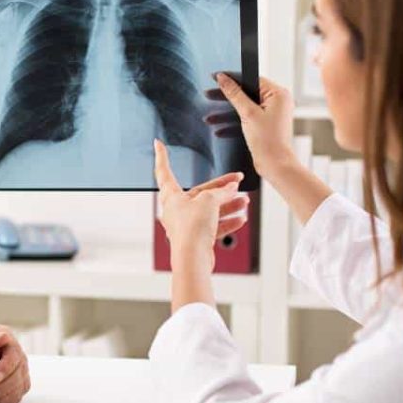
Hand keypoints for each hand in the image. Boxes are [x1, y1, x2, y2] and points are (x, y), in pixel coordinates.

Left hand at [0, 325, 30, 402]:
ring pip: (20, 386)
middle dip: (4, 386)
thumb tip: (2, 337)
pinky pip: (16, 395)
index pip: (14, 354)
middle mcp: (16, 354)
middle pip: (19, 372)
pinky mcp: (16, 385)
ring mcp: (17, 370)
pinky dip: (4, 401)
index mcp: (7, 339)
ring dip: (4, 395)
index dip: (6, 367)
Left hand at [154, 139, 247, 268]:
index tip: (158, 143)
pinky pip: (214, 226)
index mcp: (171, 196)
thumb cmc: (192, 229)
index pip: (164, 171)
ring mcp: (187, 225)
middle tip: (238, 181)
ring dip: (228, 205)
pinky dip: (227, 221)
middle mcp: (177, 210)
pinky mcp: (196, 238)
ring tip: (245, 201)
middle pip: (200, 193)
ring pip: (210, 210)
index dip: (162, 156)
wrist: (193, 258)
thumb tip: (231, 188)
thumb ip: (221, 192)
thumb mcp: (208, 201)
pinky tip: (241, 219)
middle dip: (220, 188)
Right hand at [203, 73, 295, 177]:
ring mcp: (272, 113)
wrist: (275, 165)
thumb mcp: (248, 114)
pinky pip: (248, 118)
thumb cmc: (268, 141)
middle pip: (247, 93)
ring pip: (245, 107)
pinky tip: (219, 130)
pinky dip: (235, 122)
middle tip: (208, 95)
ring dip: (227, 113)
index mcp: (278, 94)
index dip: (233, 78)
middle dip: (226, 98)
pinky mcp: (266, 124)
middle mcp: (278, 101)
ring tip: (209, 118)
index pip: (252, 79)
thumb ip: (234, 94)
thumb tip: (223, 78)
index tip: (216, 77)